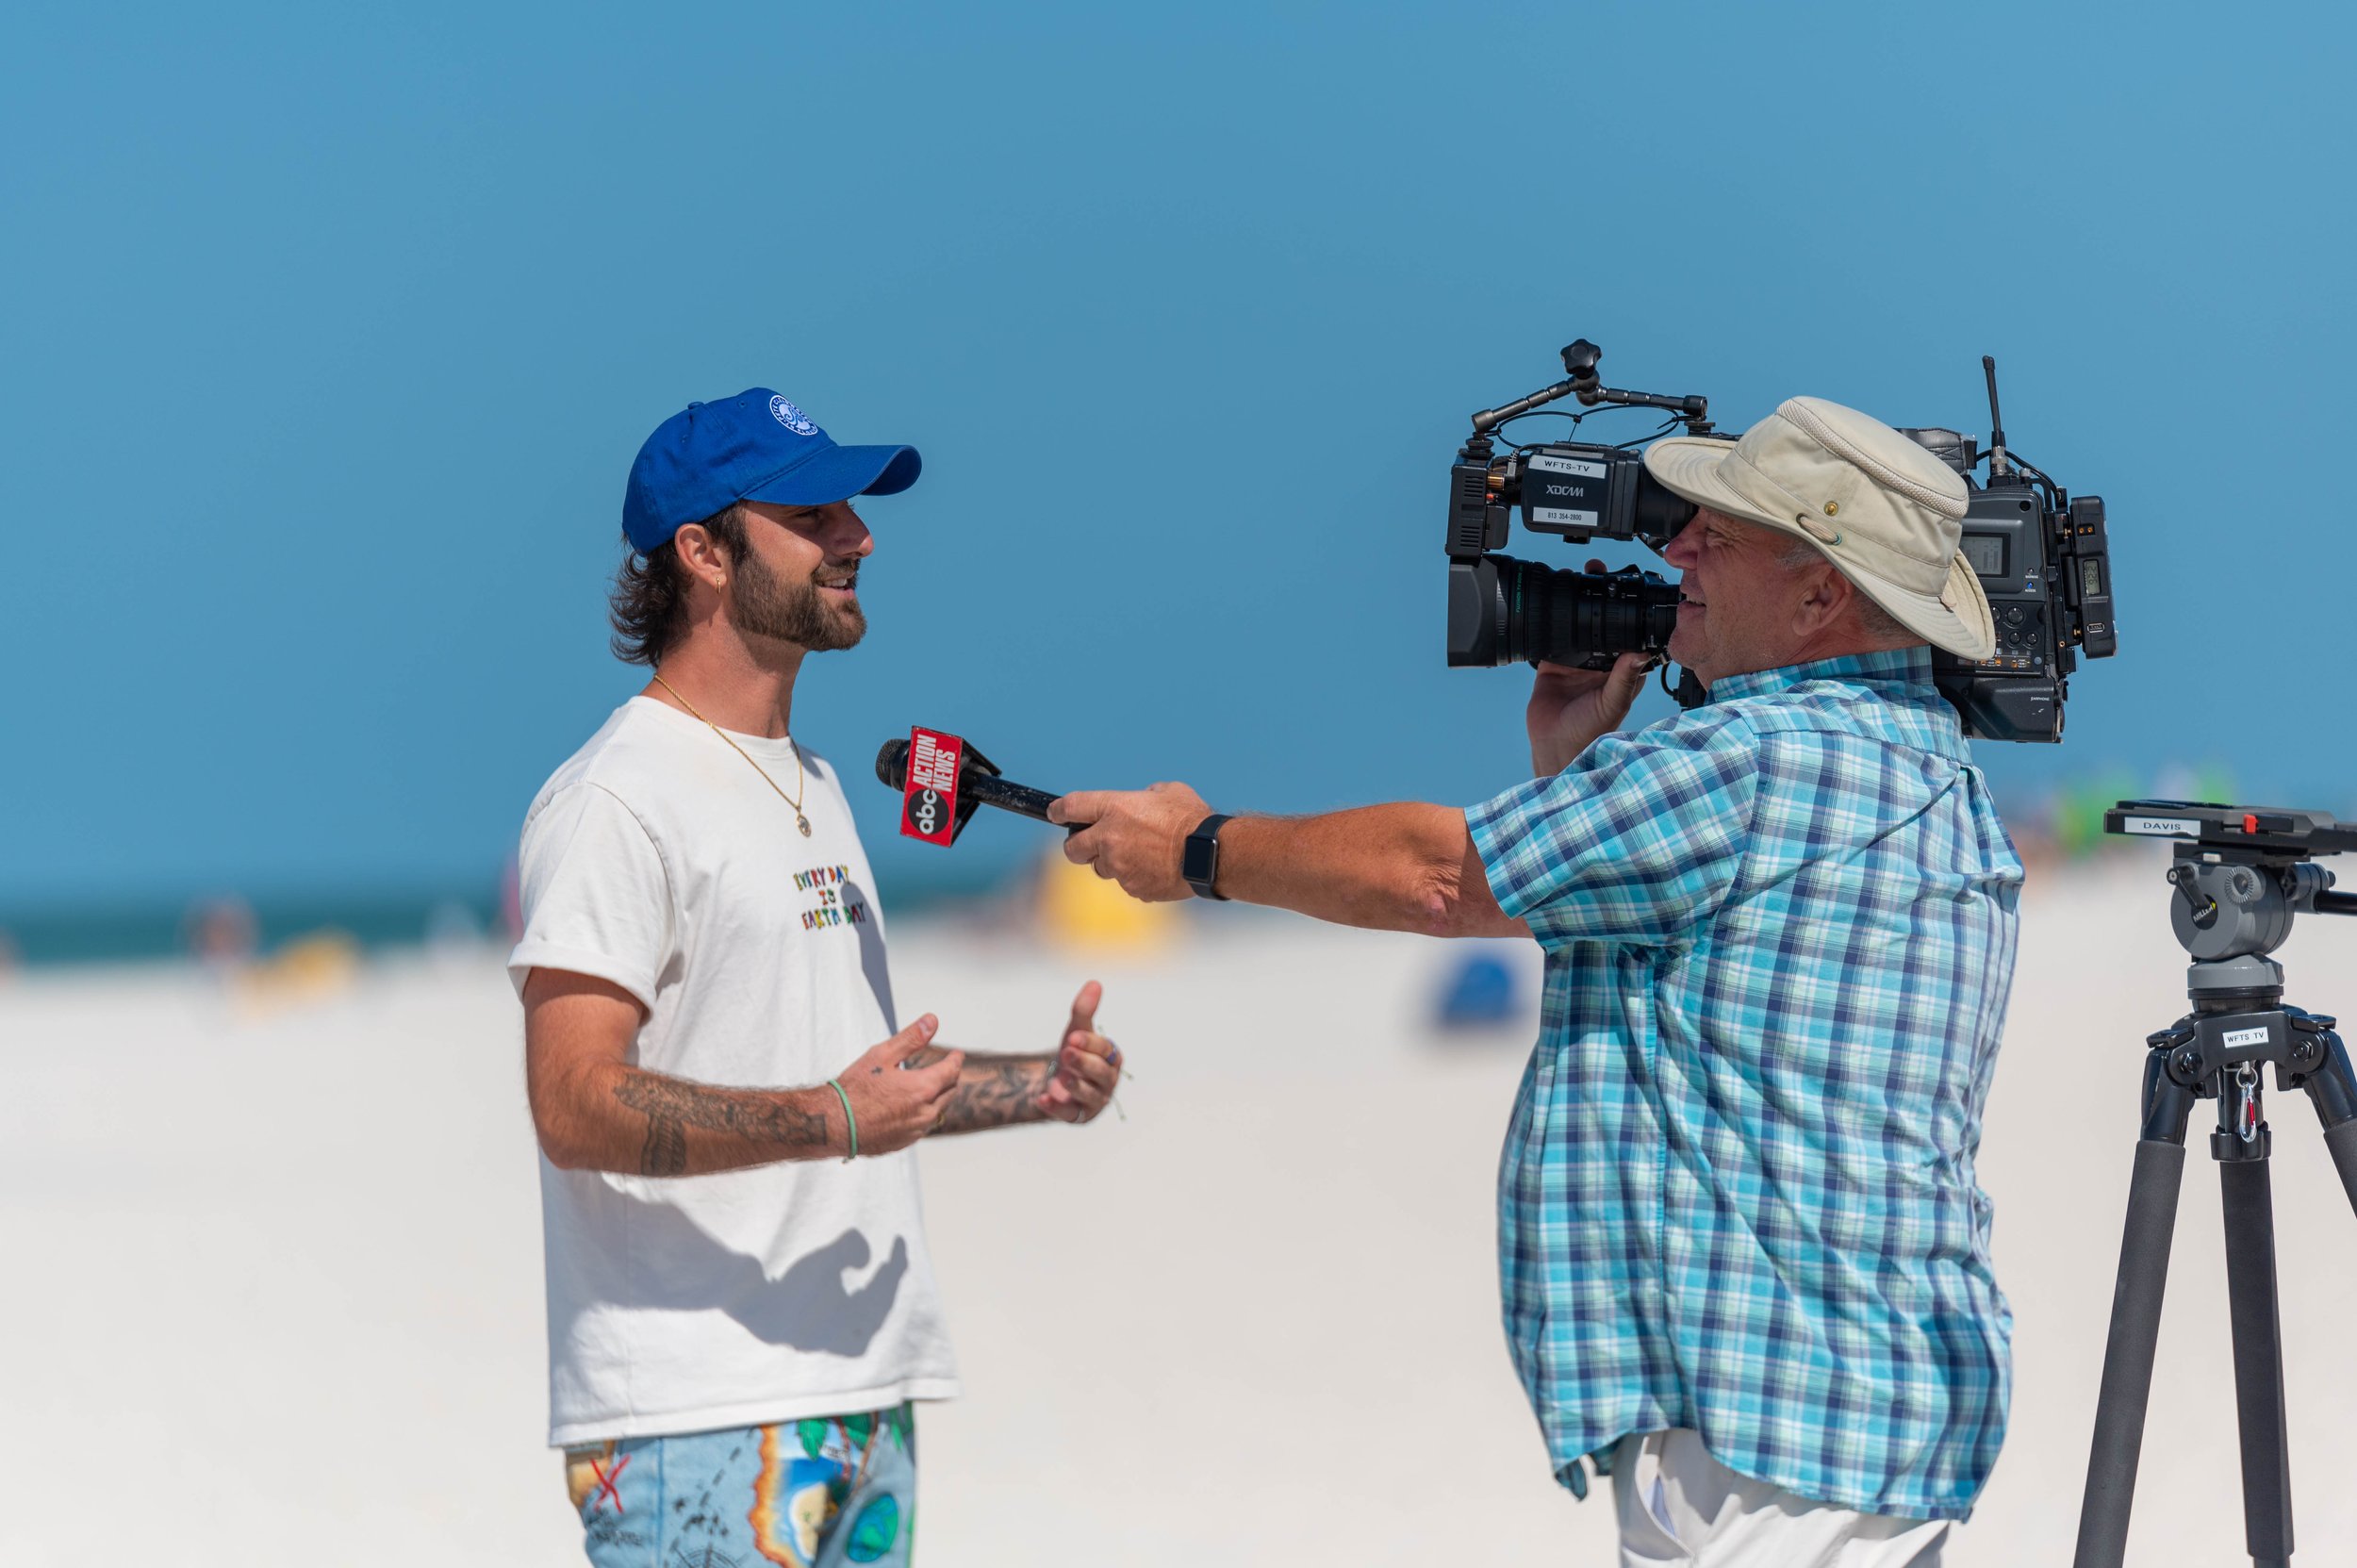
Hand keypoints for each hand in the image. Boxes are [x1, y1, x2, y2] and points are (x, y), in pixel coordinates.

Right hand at [835, 1016, 963, 1155]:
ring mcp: (915, 1131)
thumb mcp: (882, 1055)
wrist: (834, 1124)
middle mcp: (925, 1113)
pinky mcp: (904, 1142)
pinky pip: (923, 1126)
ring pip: (938, 1111)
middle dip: (950, 1077)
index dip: (955, 1060)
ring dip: (938, 1097)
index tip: (956, 1054)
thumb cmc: (855, 1089)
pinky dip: (923, 1113)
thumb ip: (911, 1038)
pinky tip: (912, 1107)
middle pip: (950, 1092)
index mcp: (923, 1089)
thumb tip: (932, 1021)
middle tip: (946, 1068)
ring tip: (930, 1086)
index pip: (952, 1071)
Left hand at [1036, 980, 1120, 1123]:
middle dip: (1084, 1063)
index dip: (1090, 1043)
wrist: (1059, 1081)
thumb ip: (1084, 1010)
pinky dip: (1056, 1107)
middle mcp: (1108, 1081)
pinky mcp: (1078, 1116)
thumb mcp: (1077, 1031)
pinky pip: (1069, 1113)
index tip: (1072, 1037)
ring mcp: (1094, 1101)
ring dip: (1076, 1086)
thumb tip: (1094, 982)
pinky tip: (1042, 1098)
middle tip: (1066, 1053)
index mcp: (1112, 1058)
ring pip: (1090, 1096)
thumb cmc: (1075, 1052)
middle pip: (1101, 1074)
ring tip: (1062, 1078)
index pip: (1105, 1050)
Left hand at [1049, 781, 1210, 901]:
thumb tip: (1141, 800)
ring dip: (1111, 862)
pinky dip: (1134, 877)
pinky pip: (1125, 883)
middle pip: (1072, 848)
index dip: (1057, 811)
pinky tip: (1155, 868)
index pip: (1070, 807)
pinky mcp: (1132, 888)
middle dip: (1077, 845)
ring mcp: (1119, 867)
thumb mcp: (1167, 791)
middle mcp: (1109, 838)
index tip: (1054, 813)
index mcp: (1114, 809)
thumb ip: (1145, 796)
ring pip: (1101, 868)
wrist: (1210, 854)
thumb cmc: (1191, 818)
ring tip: (1139, 855)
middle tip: (1088, 843)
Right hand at [1527, 563, 1654, 773]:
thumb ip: (1624, 678)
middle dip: (1599, 596)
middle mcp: (1601, 663)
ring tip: (1573, 578)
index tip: (1627, 585)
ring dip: (1575, 603)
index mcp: (1622, 669)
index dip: (1628, 609)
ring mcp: (1576, 663)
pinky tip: (1549, 604)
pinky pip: (1551, 638)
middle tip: (1597, 571)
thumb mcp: (1613, 703)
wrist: (1556, 749)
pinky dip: (1549, 623)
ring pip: (1577, 625)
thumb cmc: (1592, 734)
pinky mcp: (1552, 666)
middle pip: (1602, 622)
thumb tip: (1640, 651)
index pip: (1628, 632)